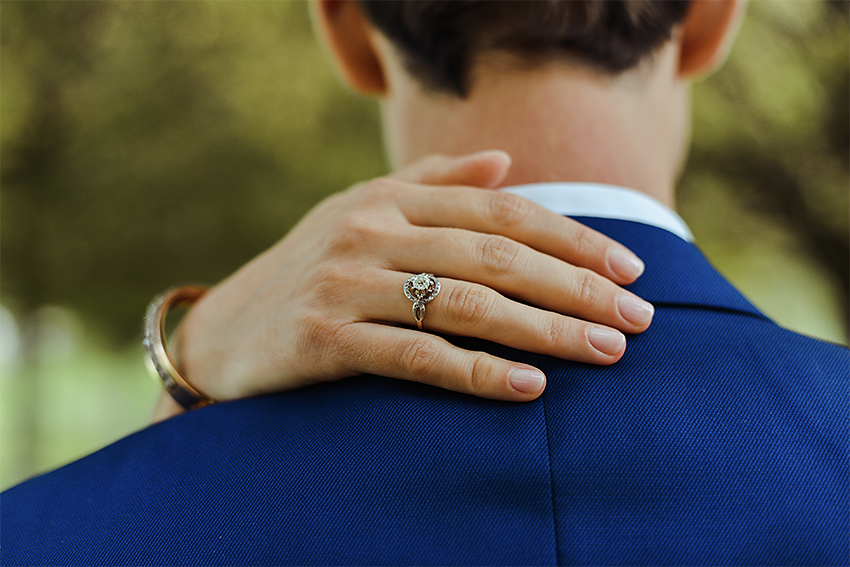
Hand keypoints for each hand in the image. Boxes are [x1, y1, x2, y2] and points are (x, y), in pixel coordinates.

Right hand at [153, 151, 651, 419]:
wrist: (222, 333)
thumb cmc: (307, 272)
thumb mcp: (360, 212)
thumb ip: (431, 184)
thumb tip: (506, 163)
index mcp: (387, 199)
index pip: (498, 210)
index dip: (569, 236)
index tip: (626, 269)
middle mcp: (370, 231)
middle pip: (496, 254)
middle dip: (576, 287)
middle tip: (638, 318)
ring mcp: (346, 283)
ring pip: (468, 303)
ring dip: (546, 330)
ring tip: (605, 352)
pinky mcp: (326, 339)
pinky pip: (418, 356)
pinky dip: (478, 372)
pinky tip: (529, 386)